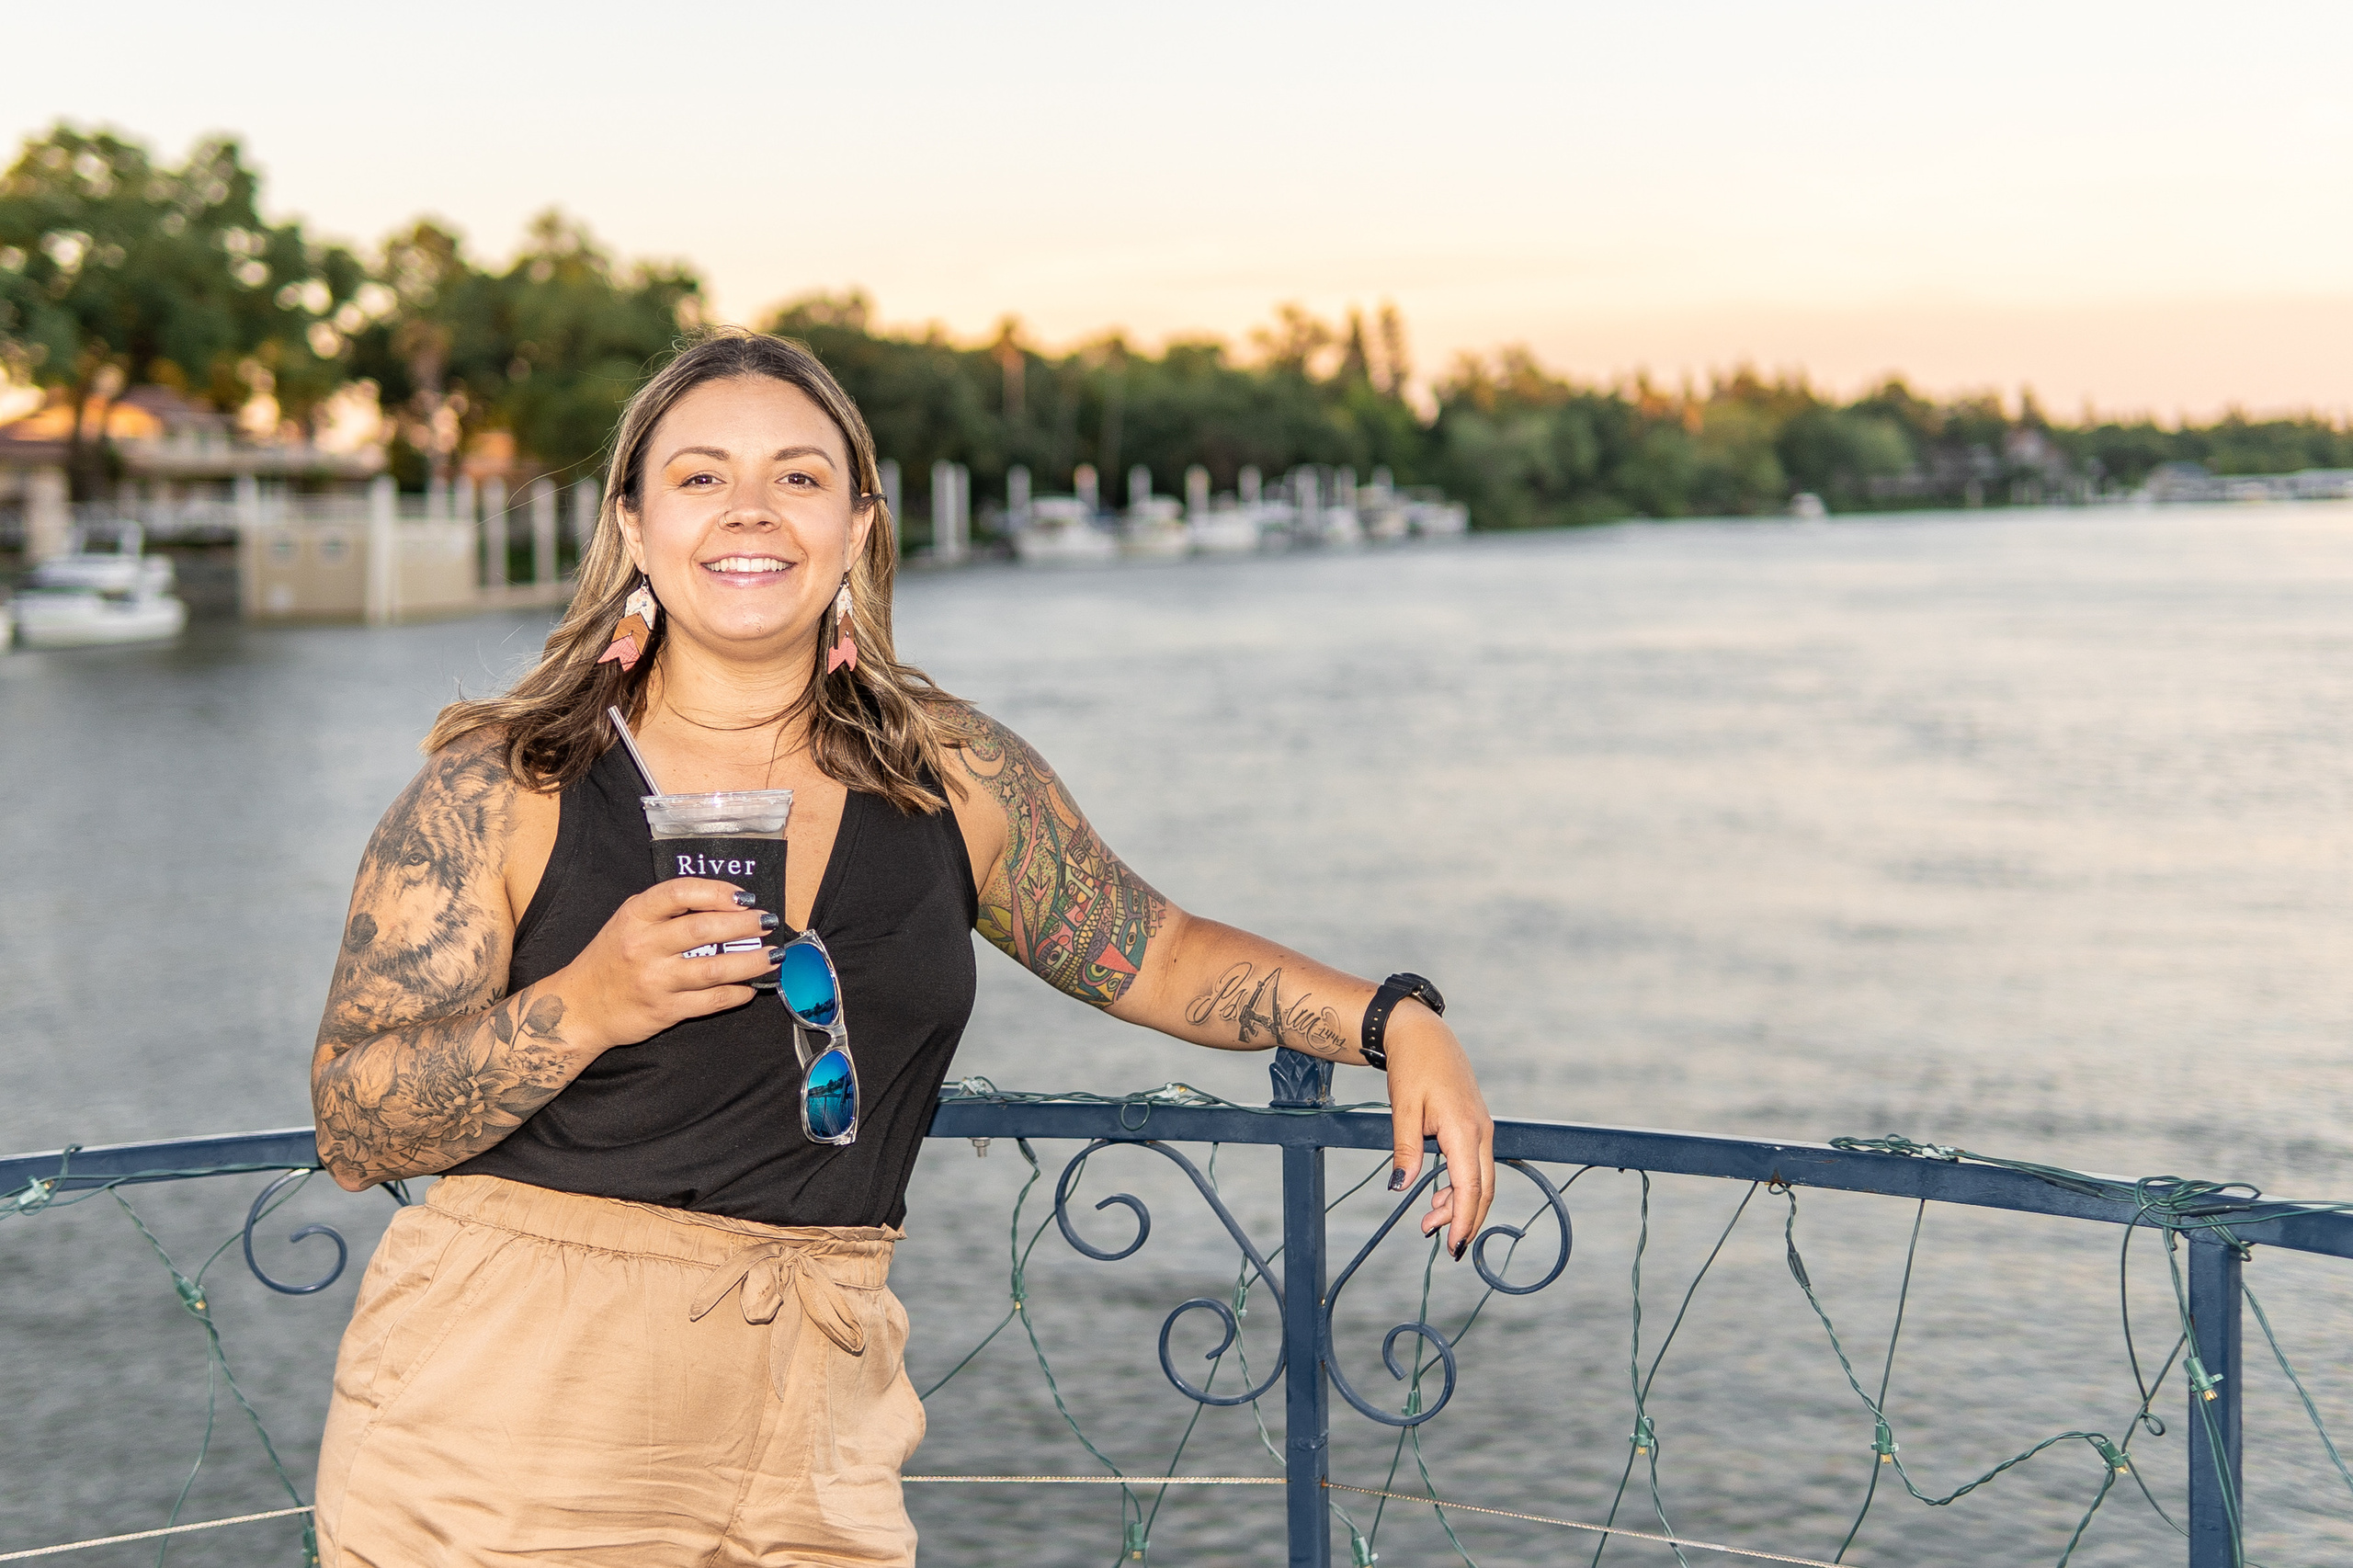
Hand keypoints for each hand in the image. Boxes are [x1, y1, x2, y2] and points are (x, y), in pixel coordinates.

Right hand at [556, 878, 779, 1051]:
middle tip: (768, 921)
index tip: (745, 897)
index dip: (718, 891)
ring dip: (751, 961)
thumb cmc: (611, 959)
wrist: (578, 1008)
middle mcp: (643, 946)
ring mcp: (654, 980)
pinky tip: (750, 988)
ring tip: (773, 955)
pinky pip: (711, 1001)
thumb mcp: (628, 923)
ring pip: (715, 969)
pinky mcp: (664, 1011)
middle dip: (745, 924)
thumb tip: (724, 903)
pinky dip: (738, 993)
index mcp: (635, 916)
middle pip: (704, 929)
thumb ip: (667, 910)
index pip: (680, 892)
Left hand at [1383, 1007, 1495, 1259]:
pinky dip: (1459, 1185)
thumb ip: (1405, 1150)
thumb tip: (1401, 1186)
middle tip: (1440, 1244)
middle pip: (1482, 1189)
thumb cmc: (1413, 1067)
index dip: (1463, 1221)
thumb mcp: (1403, 1109)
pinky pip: (1474, 1164)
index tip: (1453, 1247)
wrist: (1423, 1034)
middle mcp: (1481, 1132)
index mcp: (1465, 1130)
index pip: (1471, 1187)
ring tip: (1428, 1221)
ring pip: (1479, 1179)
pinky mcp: (1475, 1126)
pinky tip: (1437, 1194)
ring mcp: (1481, 1128)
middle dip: (1464, 1220)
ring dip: (1459, 1204)